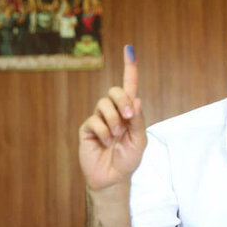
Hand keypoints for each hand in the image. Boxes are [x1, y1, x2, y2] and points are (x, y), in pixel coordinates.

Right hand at [79, 45, 146, 190]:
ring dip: (114, 120)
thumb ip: (139, 121)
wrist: (113, 178)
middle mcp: (114, 111)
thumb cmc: (128, 159)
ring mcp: (99, 118)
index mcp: (130, 112)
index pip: (129, 86)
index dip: (130, 68)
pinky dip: (103, 131)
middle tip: (129, 118)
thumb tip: (137, 99)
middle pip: (115, 90)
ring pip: (104, 104)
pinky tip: (106, 142)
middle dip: (123, 101)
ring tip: (116, 136)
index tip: (129, 49)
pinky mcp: (87, 128)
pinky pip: (94, 120)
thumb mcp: (140, 141)